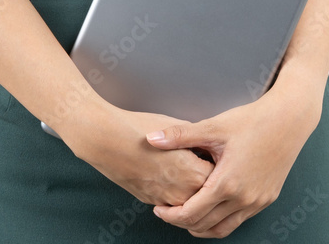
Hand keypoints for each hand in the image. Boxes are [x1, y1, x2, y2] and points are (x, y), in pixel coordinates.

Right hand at [72, 107, 214, 206]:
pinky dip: (174, 188)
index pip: (221, 175)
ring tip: (182, 163)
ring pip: (190, 199)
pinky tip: (166, 169)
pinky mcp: (152, 201)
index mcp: (195, 174)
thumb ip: (197, 140)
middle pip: (208, 191)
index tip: (215, 151)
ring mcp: (167, 201)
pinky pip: (172, 200)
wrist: (108, 141)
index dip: (218, 161)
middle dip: (208, 176)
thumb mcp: (176, 127)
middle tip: (201, 157)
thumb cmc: (140, 130)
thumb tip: (208, 145)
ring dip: (192, 186)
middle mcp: (184, 194)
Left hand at [144, 87, 319, 237]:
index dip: (171, 215)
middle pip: (205, 225)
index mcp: (227, 183)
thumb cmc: (252, 120)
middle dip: (182, 223)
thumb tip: (150, 138)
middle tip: (168, 211)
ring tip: (186, 214)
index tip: (158, 209)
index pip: (192, 213)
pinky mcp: (266, 199)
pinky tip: (212, 206)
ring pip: (223, 229)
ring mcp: (257, 202)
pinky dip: (221, 220)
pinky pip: (239, 220)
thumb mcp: (214, 126)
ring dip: (202, 226)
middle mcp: (243, 199)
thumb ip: (180, 136)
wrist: (289, 119)